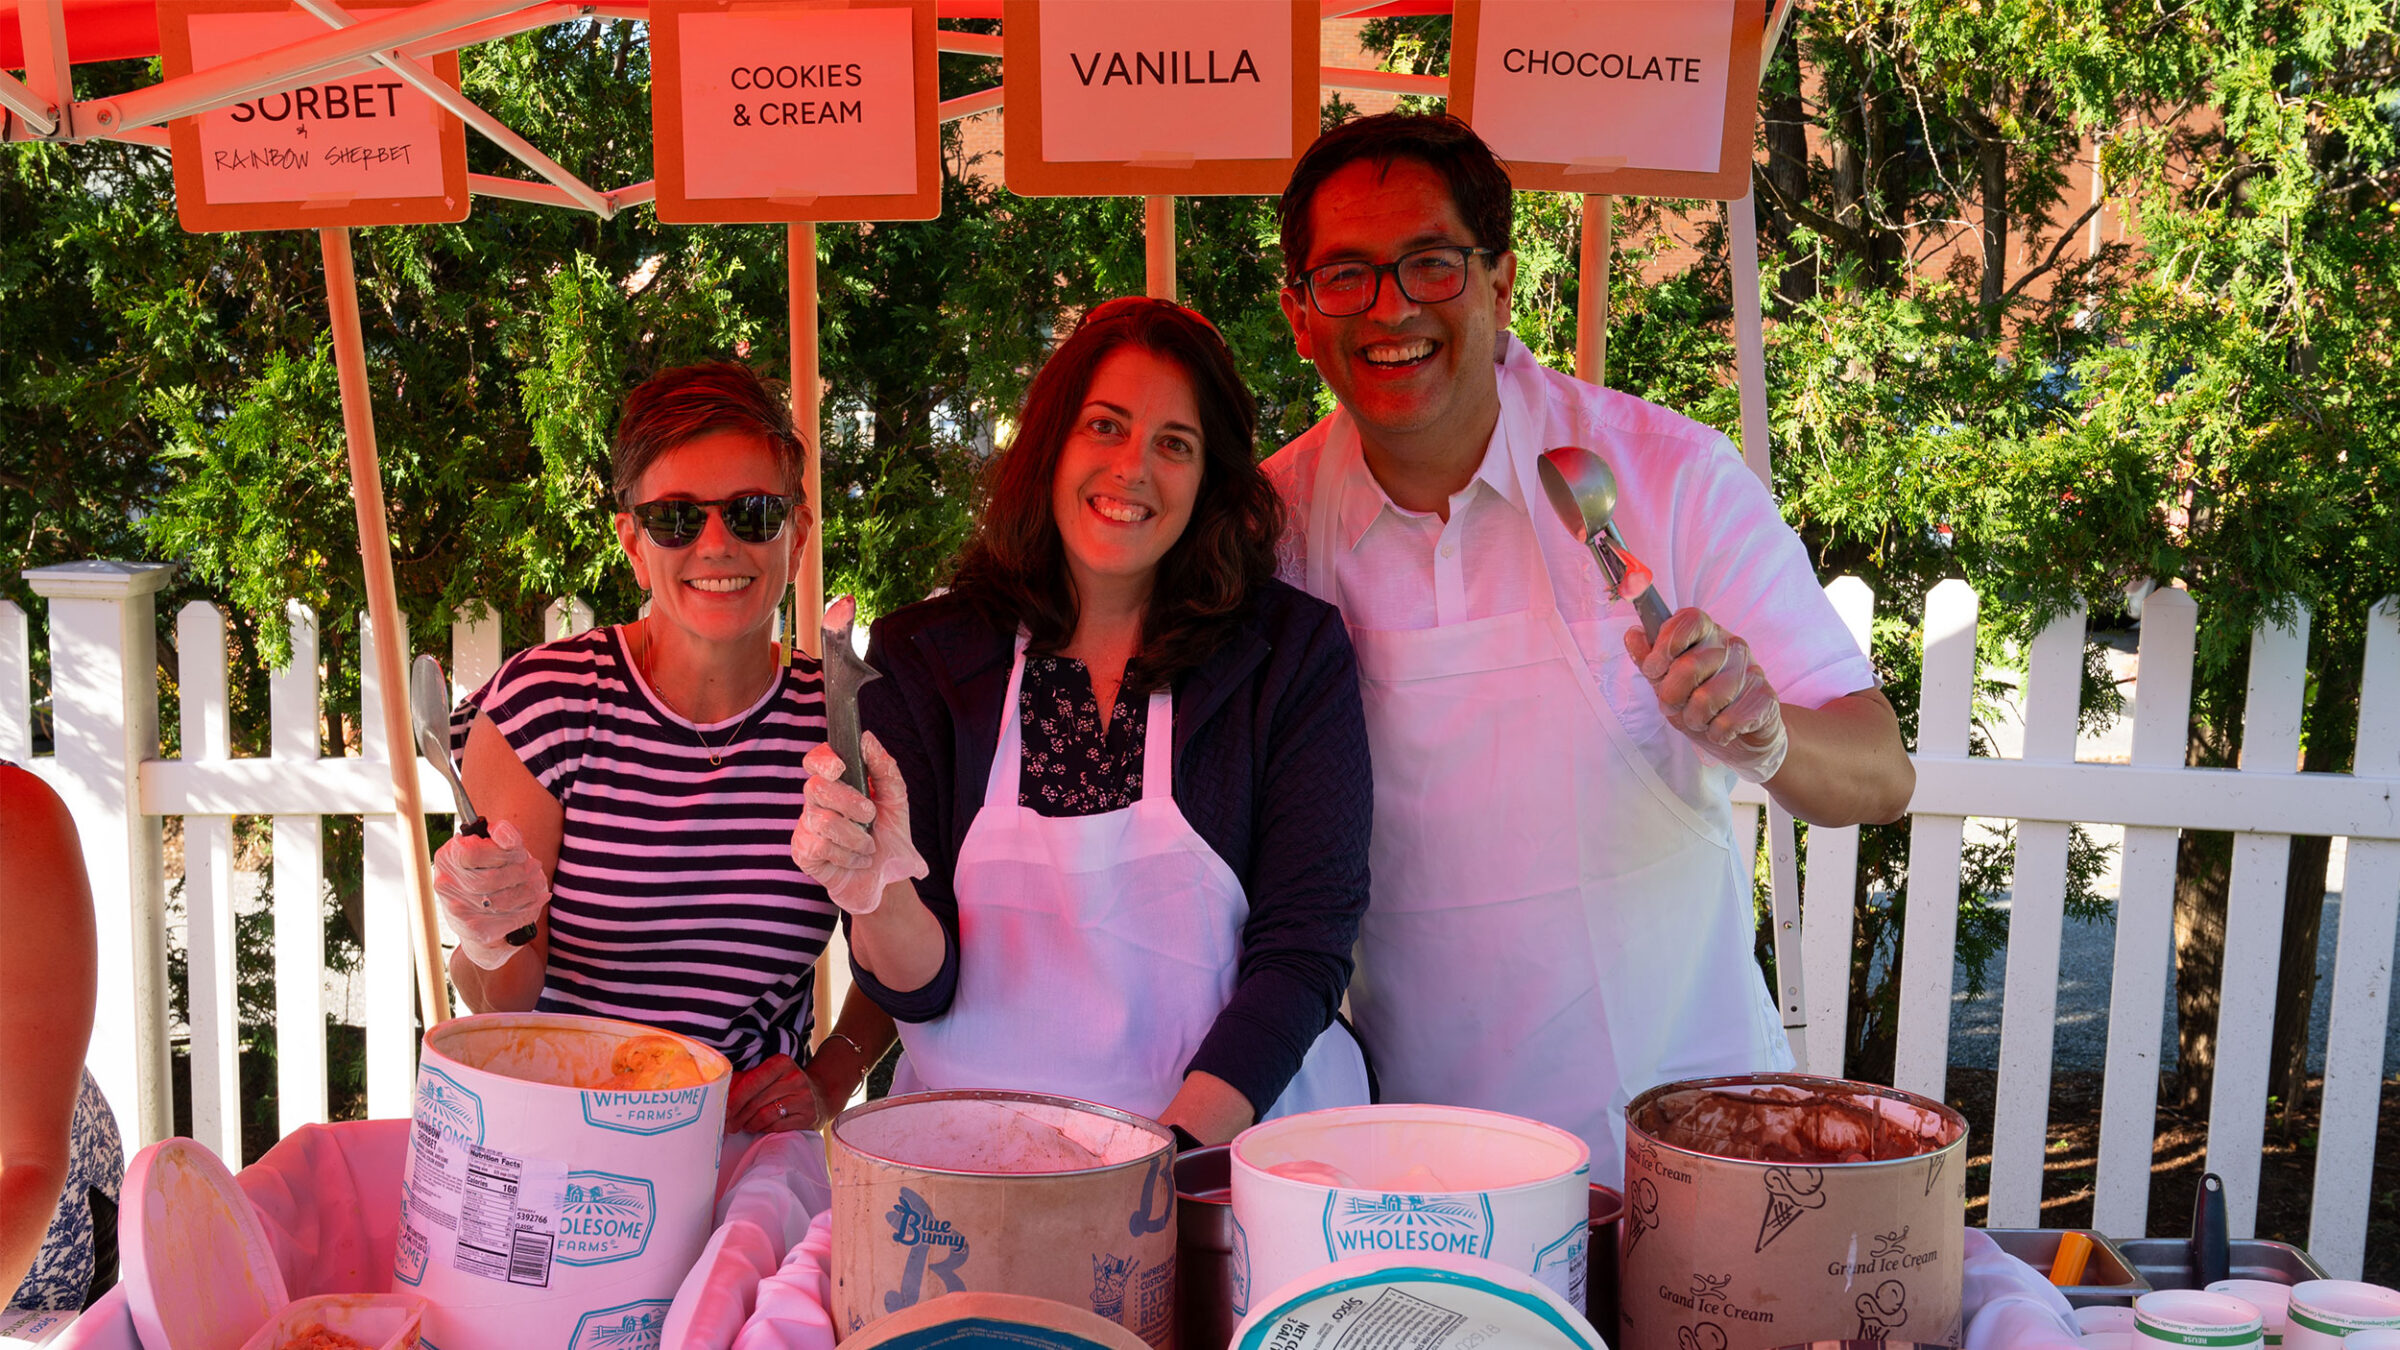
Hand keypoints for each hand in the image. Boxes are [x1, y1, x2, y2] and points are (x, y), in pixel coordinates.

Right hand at [432, 819, 548, 968]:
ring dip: (528, 891)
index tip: (520, 852)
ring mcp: (457, 910)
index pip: (475, 853)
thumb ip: (503, 833)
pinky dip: (529, 910)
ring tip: (538, 883)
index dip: (504, 852)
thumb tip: (508, 836)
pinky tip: (536, 901)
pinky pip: (508, 920)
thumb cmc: (490, 870)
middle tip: (535, 867)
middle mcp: (446, 884)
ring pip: (502, 901)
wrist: (481, 914)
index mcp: (448, 857)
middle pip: (491, 879)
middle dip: (521, 872)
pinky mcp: (473, 930)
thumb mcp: (495, 845)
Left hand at [727, 1053, 826, 1133]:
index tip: (722, 1109)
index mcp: (782, 1062)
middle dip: (738, 1115)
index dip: (734, 1098)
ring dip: (749, 1124)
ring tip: (743, 1126)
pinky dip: (763, 1129)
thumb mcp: (770, 1076)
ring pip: (765, 1115)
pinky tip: (759, 1127)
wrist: (820, 1095)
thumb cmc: (785, 1086)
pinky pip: (777, 1126)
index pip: (752, 1081)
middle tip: (728, 1124)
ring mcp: (804, 1098)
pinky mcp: (808, 1117)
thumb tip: (720, 1093)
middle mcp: (795, 1078)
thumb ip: (746, 1080)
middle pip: (756, 1101)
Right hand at [791, 732, 928, 914]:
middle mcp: (817, 802)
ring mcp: (807, 827)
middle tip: (870, 816)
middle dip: (849, 802)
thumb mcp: (896, 801)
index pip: (816, 761)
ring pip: (823, 820)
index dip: (822, 760)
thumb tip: (867, 738)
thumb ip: (885, 769)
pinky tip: (857, 860)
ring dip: (856, 836)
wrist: (887, 879)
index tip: (840, 767)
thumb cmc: (888, 836)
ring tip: (869, 846)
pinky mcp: (803, 853)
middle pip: (816, 787)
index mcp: (837, 784)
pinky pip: (820, 847)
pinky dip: (848, 855)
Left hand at [1625, 608, 1789, 783]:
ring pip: (1706, 698)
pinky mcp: (1765, 698)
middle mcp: (1731, 645)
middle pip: (1689, 666)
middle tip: (1672, 706)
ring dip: (1693, 719)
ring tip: (1698, 719)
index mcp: (1706, 633)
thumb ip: (1650, 660)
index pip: (1688, 620)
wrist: (1743, 735)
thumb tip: (1633, 634)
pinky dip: (1715, 733)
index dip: (1665, 645)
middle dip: (1671, 696)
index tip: (1653, 669)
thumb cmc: (1701, 703)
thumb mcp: (1668, 682)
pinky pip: (1727, 721)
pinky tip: (1720, 730)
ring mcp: (1751, 670)